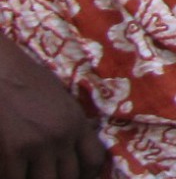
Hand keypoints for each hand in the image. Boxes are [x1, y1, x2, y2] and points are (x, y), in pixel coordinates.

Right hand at [0, 37, 107, 178]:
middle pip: (69, 176)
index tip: (76, 176)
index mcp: (76, 121)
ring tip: (30, 173)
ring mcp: (38, 145)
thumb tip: (73, 146)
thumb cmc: (24, 78)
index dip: (86, 174)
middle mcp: (63, 135)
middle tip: (48, 175)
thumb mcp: (58, 98)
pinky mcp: (12, 151)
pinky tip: (10, 171)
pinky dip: (13, 178)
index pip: (94, 160)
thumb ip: (68, 123)